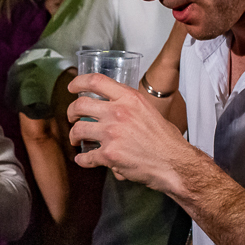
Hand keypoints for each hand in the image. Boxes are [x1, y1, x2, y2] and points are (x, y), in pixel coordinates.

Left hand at [67, 72, 194, 191]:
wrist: (174, 163)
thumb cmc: (165, 140)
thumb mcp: (148, 111)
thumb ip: (129, 106)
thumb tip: (113, 105)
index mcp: (129, 98)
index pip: (96, 81)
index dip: (79, 82)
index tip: (72, 88)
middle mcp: (118, 112)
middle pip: (80, 105)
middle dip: (71, 112)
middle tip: (72, 118)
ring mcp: (112, 133)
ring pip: (78, 130)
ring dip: (74, 136)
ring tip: (76, 140)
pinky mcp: (109, 154)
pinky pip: (86, 156)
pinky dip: (82, 160)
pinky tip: (83, 160)